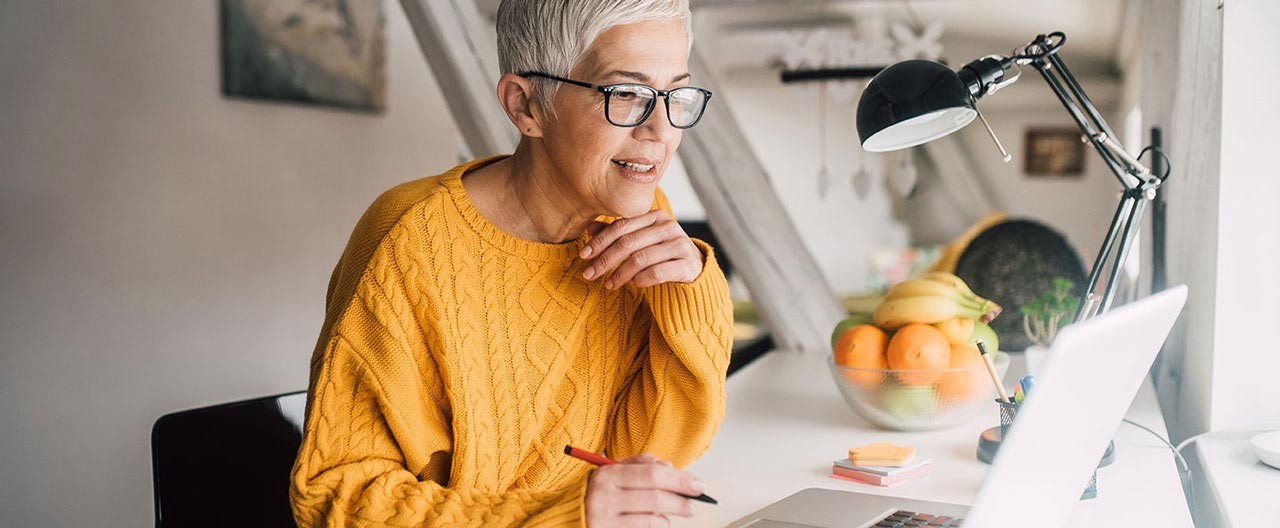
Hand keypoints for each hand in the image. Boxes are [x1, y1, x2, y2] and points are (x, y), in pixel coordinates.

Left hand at [580, 210, 702, 289]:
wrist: (695, 271)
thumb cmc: (661, 255)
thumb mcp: (640, 242)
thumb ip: (618, 234)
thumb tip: (589, 228)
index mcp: (655, 216)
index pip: (621, 226)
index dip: (600, 241)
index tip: (583, 255)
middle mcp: (669, 227)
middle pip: (628, 242)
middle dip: (605, 260)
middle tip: (589, 274)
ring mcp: (680, 245)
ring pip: (640, 258)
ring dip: (620, 274)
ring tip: (609, 284)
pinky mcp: (688, 265)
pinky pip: (657, 272)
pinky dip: (640, 280)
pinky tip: (633, 285)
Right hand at [584, 453, 705, 527]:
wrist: (571, 515)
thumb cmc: (600, 491)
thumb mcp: (614, 471)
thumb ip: (641, 464)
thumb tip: (672, 469)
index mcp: (607, 474)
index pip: (652, 474)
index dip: (680, 479)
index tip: (699, 485)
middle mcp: (604, 496)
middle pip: (655, 497)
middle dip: (681, 500)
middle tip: (695, 503)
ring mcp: (605, 519)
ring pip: (653, 518)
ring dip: (671, 515)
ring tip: (679, 512)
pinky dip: (659, 525)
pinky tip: (660, 521)